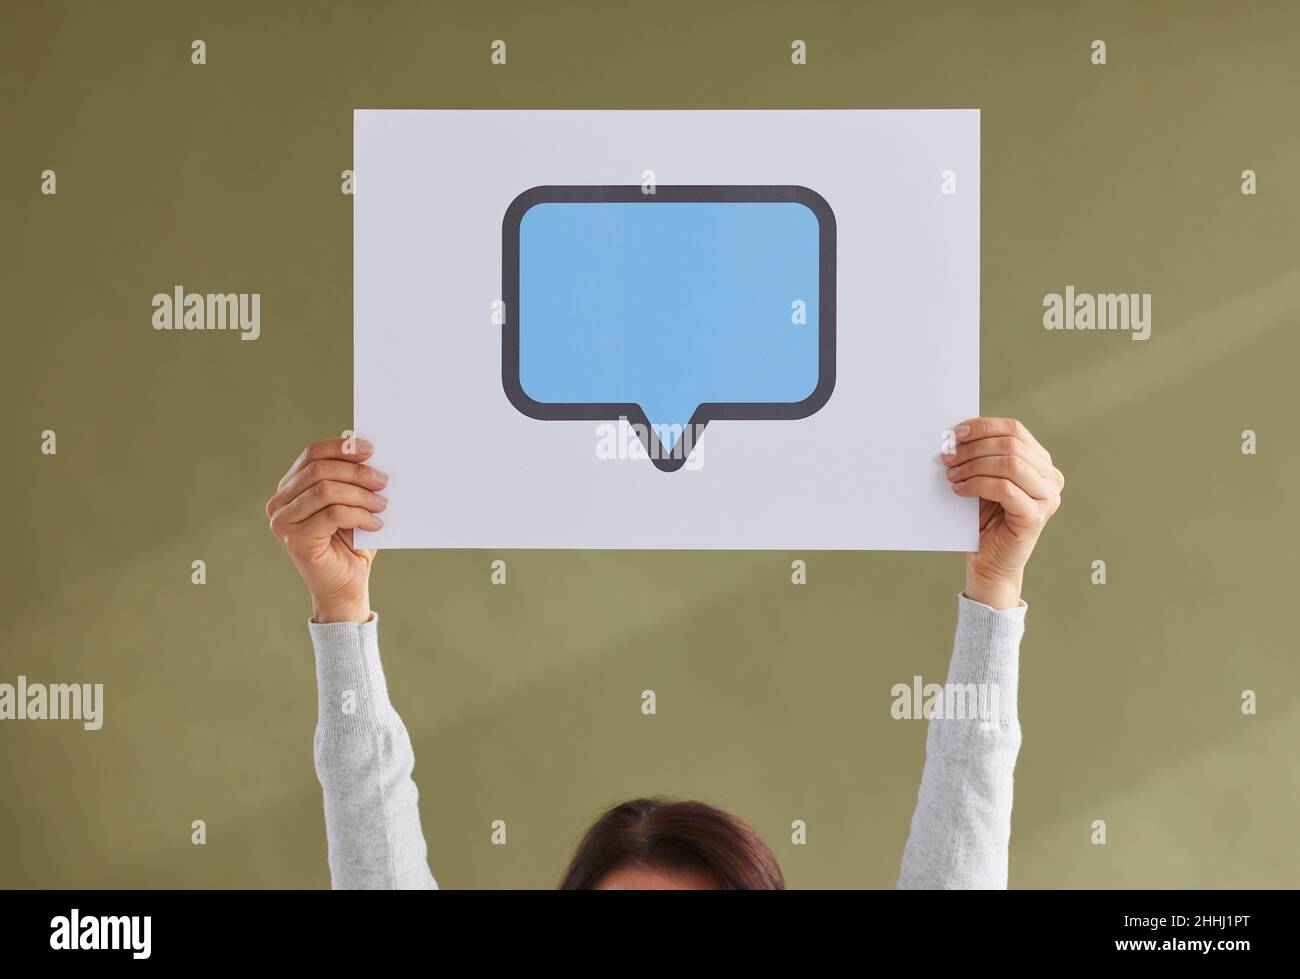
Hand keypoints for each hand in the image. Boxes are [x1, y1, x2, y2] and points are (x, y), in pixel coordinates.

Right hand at [266, 437, 388, 622]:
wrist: (347, 587)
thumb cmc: (351, 544)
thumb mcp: (352, 505)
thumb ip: (352, 480)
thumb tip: (370, 453)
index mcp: (290, 488)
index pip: (312, 455)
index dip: (341, 447)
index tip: (370, 449)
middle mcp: (279, 503)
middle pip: (319, 470)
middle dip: (356, 472)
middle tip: (384, 481)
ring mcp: (283, 523)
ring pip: (325, 491)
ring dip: (361, 495)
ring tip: (382, 504)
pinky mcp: (295, 541)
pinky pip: (332, 514)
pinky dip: (359, 515)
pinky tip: (374, 524)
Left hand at [941, 418, 1063, 609]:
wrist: (989, 560)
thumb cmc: (983, 518)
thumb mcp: (982, 478)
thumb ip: (979, 455)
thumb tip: (954, 435)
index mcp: (1040, 461)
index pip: (1015, 430)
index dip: (983, 427)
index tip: (955, 433)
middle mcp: (1050, 477)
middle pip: (1011, 445)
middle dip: (974, 448)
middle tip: (947, 457)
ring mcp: (1048, 497)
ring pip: (1010, 464)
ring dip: (974, 465)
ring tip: (951, 474)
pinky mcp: (1036, 517)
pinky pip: (1005, 489)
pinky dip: (977, 485)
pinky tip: (959, 490)